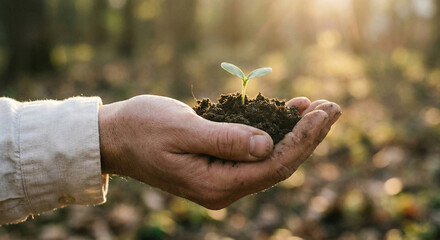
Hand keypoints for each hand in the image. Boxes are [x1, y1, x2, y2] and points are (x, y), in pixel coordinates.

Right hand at [98, 95, 340, 208]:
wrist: (115, 137)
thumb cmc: (142, 129)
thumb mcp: (182, 130)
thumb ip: (226, 140)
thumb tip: (268, 145)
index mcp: (215, 185)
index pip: (274, 165)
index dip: (303, 139)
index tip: (324, 112)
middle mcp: (223, 188)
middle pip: (278, 164)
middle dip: (308, 136)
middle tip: (332, 107)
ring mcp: (222, 179)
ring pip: (270, 158)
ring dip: (294, 132)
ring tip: (317, 107)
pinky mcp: (219, 166)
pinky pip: (254, 152)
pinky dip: (273, 131)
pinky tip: (288, 113)